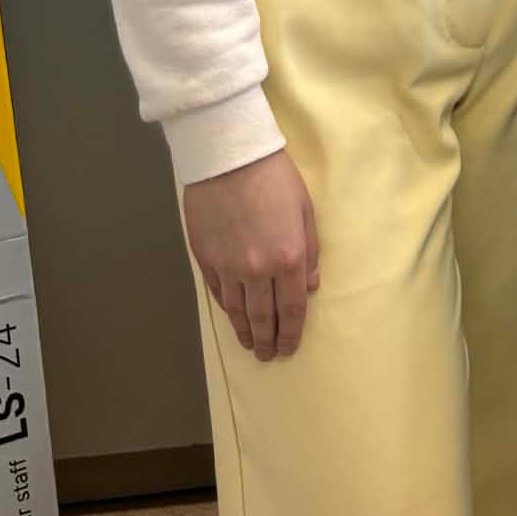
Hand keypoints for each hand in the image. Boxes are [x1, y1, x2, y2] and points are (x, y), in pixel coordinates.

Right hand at [183, 150, 319, 361]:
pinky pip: (218, 293)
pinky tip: (232, 317)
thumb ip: (310, 251)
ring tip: (250, 345)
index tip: (289, 349)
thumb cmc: (275, 178)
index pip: (291, 308)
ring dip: (244, 331)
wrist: (229, 158)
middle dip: (267, 339)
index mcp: (287, 258)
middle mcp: (257, 270)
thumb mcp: (305, 210)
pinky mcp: (205, 258)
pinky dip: (226, 309)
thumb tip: (311, 286)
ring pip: (237, 310)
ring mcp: (228, 267)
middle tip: (269, 356)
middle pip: (262, 316)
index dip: (291, 332)